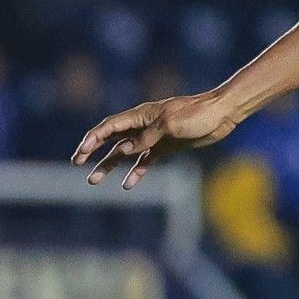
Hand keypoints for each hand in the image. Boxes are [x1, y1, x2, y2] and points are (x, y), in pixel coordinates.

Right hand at [72, 91, 243, 188]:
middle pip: (112, 138)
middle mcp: (144, 125)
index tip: (81, 153)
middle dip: (92, 150)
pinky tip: (128, 184)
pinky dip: (136, 172)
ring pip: (125, 152)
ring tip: (93, 180)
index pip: (110, 126)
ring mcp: (154, 137)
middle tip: (76, 162)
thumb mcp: (170, 124)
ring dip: (109, 165)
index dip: (93, 138)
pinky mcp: (166, 147)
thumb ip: (147, 136)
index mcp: (142, 114)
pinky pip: (145, 161)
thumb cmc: (197, 114)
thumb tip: (124, 149)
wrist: (222, 114)